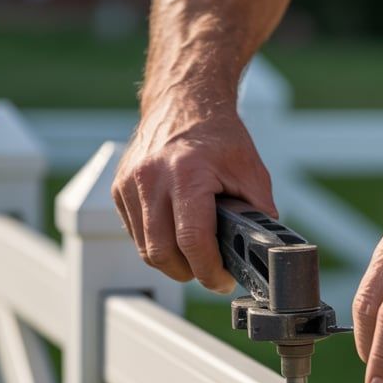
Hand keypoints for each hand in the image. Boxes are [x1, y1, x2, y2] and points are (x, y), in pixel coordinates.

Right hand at [112, 100, 274, 291]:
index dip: (209, 271)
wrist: (185, 101)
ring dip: (172, 261)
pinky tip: (176, 233)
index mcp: (186, 173)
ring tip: (195, 254)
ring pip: (145, 249)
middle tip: (210, 271)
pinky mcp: (119, 188)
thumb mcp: (252, 172)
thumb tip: (264, 250)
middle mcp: (151, 178)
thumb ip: (259, 213)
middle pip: (162, 253)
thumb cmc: (219, 135)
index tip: (222, 280)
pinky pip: (135, 234)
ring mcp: (129, 183)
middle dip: (189, 272)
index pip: (191, 241)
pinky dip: (156, 242)